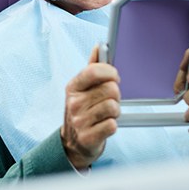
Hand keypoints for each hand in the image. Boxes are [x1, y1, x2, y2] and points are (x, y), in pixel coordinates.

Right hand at [60, 46, 120, 168]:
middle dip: (115, 95)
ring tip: (106, 114)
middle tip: (108, 101)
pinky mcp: (88, 137)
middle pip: (110, 89)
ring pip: (113, 107)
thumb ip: (92, 67)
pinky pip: (112, 125)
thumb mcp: (83, 88)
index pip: (93, 71)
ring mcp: (79, 121)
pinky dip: (112, 126)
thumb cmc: (82, 111)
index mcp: (73, 87)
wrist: (73, 143)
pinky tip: (104, 126)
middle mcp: (74, 103)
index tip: (114, 77)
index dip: (110, 71)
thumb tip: (99, 46)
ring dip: (115, 111)